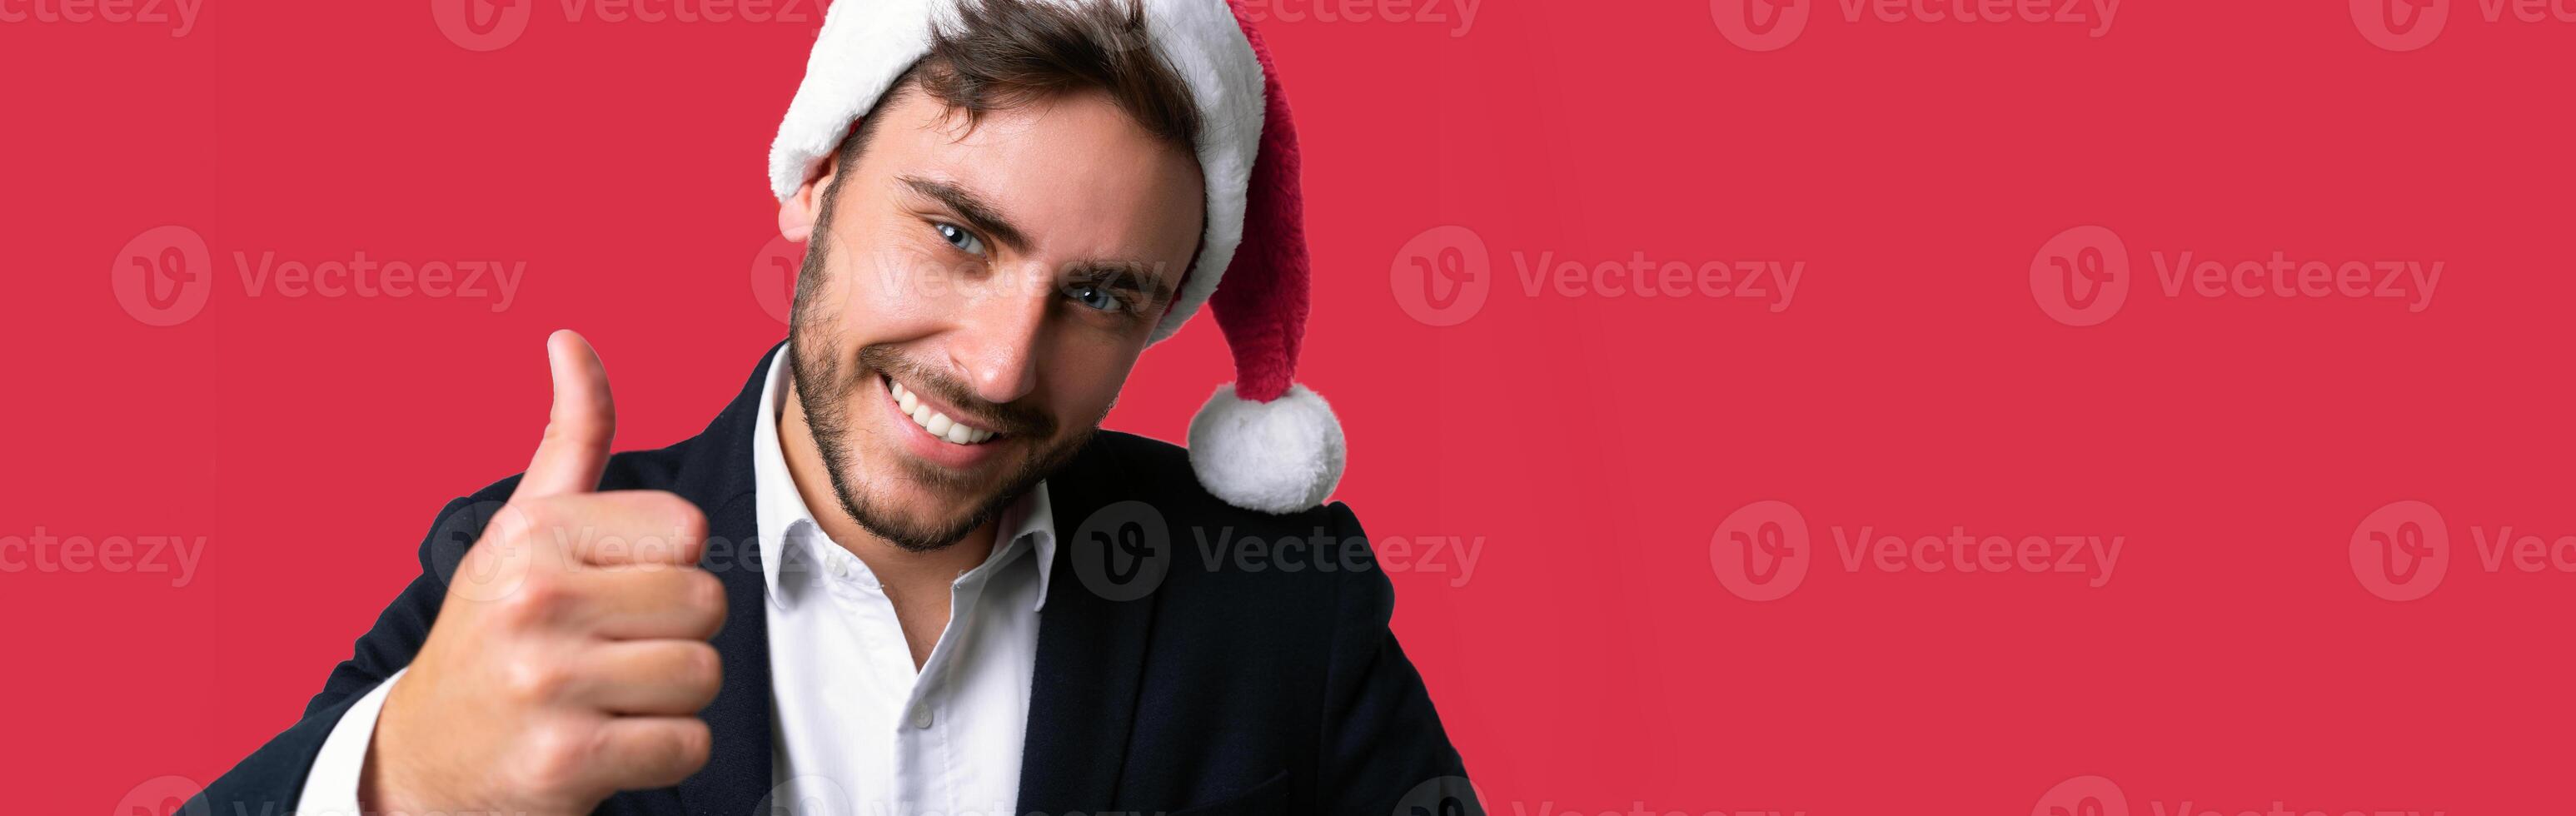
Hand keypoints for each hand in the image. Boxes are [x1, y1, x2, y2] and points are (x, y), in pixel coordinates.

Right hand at [364, 330, 724, 815]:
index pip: (689, 530)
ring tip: (610, 696)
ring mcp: (547, 683)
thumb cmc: (494, 634)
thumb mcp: (522, 529)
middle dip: (676, 634)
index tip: (611, 591)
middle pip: (707, 604)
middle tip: (612, 652)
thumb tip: (570, 339)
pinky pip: (688, 744)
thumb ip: (569, 436)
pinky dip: (665, 752)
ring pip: (704, 674)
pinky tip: (609, 743)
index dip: (666, 566)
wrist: (422, 761)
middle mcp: (533, 601)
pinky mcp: (567, 761)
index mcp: (532, 534)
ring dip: (673, 697)